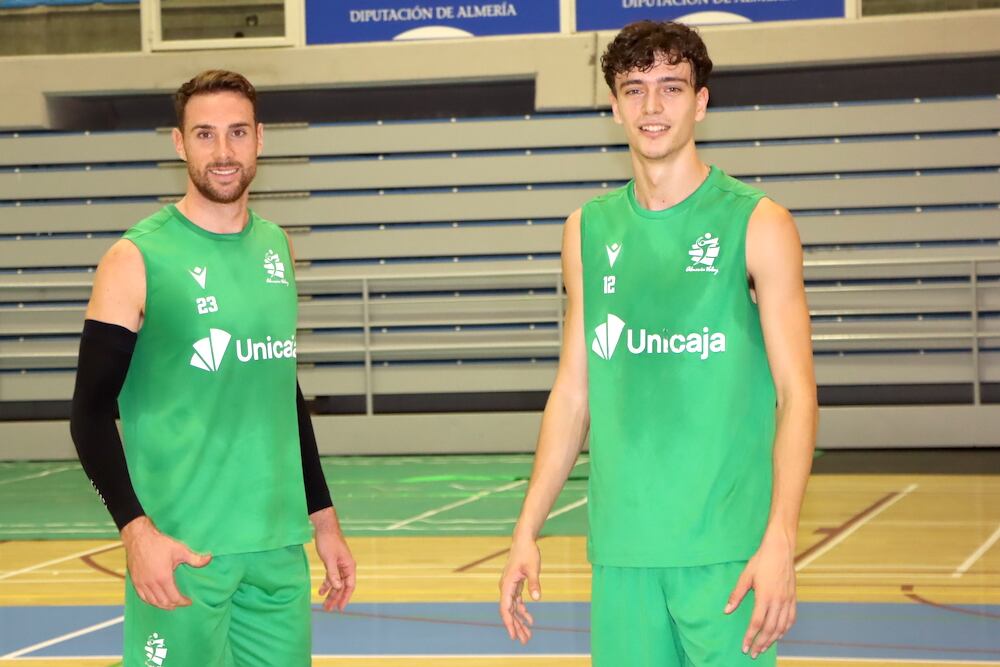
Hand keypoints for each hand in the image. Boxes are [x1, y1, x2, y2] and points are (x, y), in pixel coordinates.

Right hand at [121, 516, 210, 610]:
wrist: (139, 537)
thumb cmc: (159, 543)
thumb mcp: (180, 550)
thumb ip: (195, 558)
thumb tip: (209, 558)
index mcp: (163, 578)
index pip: (174, 598)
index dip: (183, 602)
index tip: (189, 601)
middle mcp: (151, 584)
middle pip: (164, 602)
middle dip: (174, 605)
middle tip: (181, 603)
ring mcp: (141, 583)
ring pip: (153, 602)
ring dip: (163, 605)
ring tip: (171, 604)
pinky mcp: (135, 581)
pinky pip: (142, 597)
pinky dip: (151, 601)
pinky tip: (156, 600)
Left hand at [312, 508, 355, 611]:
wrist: (324, 528)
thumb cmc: (328, 542)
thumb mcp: (329, 559)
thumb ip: (333, 574)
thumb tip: (338, 588)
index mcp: (349, 566)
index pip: (350, 586)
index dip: (345, 598)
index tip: (340, 608)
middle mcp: (346, 567)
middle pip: (342, 586)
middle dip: (336, 598)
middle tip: (328, 609)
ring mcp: (339, 565)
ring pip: (336, 583)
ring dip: (330, 593)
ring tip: (324, 604)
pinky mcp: (332, 563)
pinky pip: (331, 577)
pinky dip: (326, 584)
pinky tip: (320, 591)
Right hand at [498, 536, 540, 643]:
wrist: (523, 540)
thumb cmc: (527, 552)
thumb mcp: (533, 568)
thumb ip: (534, 583)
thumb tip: (536, 599)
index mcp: (507, 584)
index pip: (505, 608)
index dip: (509, 623)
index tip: (514, 635)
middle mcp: (505, 587)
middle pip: (509, 611)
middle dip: (516, 626)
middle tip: (524, 640)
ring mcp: (509, 586)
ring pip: (513, 608)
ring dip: (519, 621)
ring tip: (528, 634)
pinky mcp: (515, 584)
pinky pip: (517, 601)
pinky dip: (522, 610)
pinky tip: (529, 619)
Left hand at [725, 528, 796, 658]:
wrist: (780, 549)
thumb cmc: (761, 561)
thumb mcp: (745, 576)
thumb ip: (736, 595)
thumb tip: (726, 610)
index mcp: (764, 596)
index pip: (756, 623)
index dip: (750, 637)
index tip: (744, 647)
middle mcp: (778, 601)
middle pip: (769, 629)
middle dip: (761, 643)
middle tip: (753, 653)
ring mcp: (787, 600)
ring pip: (781, 627)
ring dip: (772, 640)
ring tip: (763, 648)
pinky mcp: (793, 598)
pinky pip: (791, 619)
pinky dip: (785, 630)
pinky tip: (779, 635)